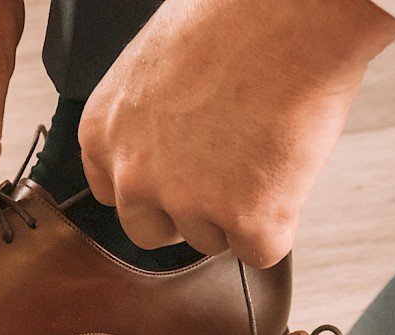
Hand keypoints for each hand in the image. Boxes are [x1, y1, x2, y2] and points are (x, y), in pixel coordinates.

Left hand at [79, 0, 394, 267]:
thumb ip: (146, 118)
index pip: (113, 192)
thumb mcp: (154, 63)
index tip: (181, 172)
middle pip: (152, 230)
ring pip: (211, 240)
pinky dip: (280, 225)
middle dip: (188, 212)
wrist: (292, 11)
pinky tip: (287, 175)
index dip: (154, 186)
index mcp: (103, 134)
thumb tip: (168, 143)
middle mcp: (134, 177)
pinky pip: (260, 252)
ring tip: (264, 153)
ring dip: (238, 213)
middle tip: (227, 173)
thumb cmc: (230, 17)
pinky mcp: (245, 221)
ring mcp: (188, 204)